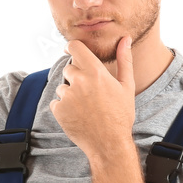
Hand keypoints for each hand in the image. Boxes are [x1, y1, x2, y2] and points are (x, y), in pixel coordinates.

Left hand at [48, 35, 135, 159]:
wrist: (109, 143)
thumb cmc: (120, 115)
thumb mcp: (126, 86)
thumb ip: (124, 60)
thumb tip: (125, 39)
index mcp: (96, 72)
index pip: (75, 48)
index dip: (71, 47)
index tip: (70, 50)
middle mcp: (79, 81)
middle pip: (69, 68)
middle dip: (76, 77)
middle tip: (90, 93)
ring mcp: (67, 96)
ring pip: (62, 87)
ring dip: (70, 94)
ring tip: (86, 107)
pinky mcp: (59, 110)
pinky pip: (56, 102)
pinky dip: (64, 108)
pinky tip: (78, 115)